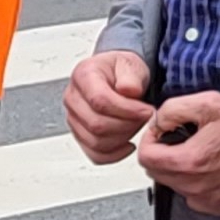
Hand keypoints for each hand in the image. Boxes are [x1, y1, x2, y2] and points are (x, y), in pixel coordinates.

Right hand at [63, 48, 155, 164]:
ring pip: (96, 142)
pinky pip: (95, 154)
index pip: (99, 100)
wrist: (118, 79)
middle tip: (145, 118)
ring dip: (123, 138)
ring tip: (136, 125)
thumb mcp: (131, 65)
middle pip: (97, 124)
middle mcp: (73, 98)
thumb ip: (131, 76)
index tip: (146, 110)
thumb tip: (129, 90)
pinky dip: (115, 154)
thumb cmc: (122, 72)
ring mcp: (74, 118)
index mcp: (83, 75)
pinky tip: (128, 144)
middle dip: (127, 125)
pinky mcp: (80, 135)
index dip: (126, 110)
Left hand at [133, 91, 219, 215]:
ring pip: (174, 185)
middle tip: (180, 138)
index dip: (149, 140)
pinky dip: (194, 182)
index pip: (146, 158)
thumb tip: (156, 123)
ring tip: (199, 150)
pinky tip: (210, 166)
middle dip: (162, 153)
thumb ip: (171, 110)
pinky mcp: (219, 207)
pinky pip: (192, 196)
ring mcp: (208, 200)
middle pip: (156, 173)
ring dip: (178, 168)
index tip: (161, 132)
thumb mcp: (206, 103)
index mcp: (190, 162)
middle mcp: (197, 186)